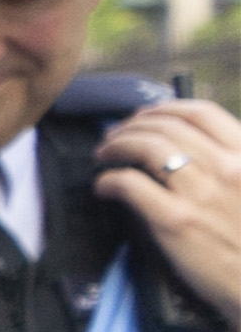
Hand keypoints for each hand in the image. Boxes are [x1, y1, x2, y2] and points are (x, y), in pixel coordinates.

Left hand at [95, 96, 240, 324]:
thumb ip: (230, 165)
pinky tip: (103, 187)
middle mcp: (228, 168)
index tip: (145, 117)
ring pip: (145, 147)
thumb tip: (185, 148)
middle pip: (166, 127)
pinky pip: (129, 185)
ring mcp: (200, 194)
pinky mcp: (175, 222)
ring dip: (116, 145)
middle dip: (132, 126)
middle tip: (115, 136)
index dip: (165, 109)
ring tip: (103, 154)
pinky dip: (108, 180)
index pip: (201, 114)